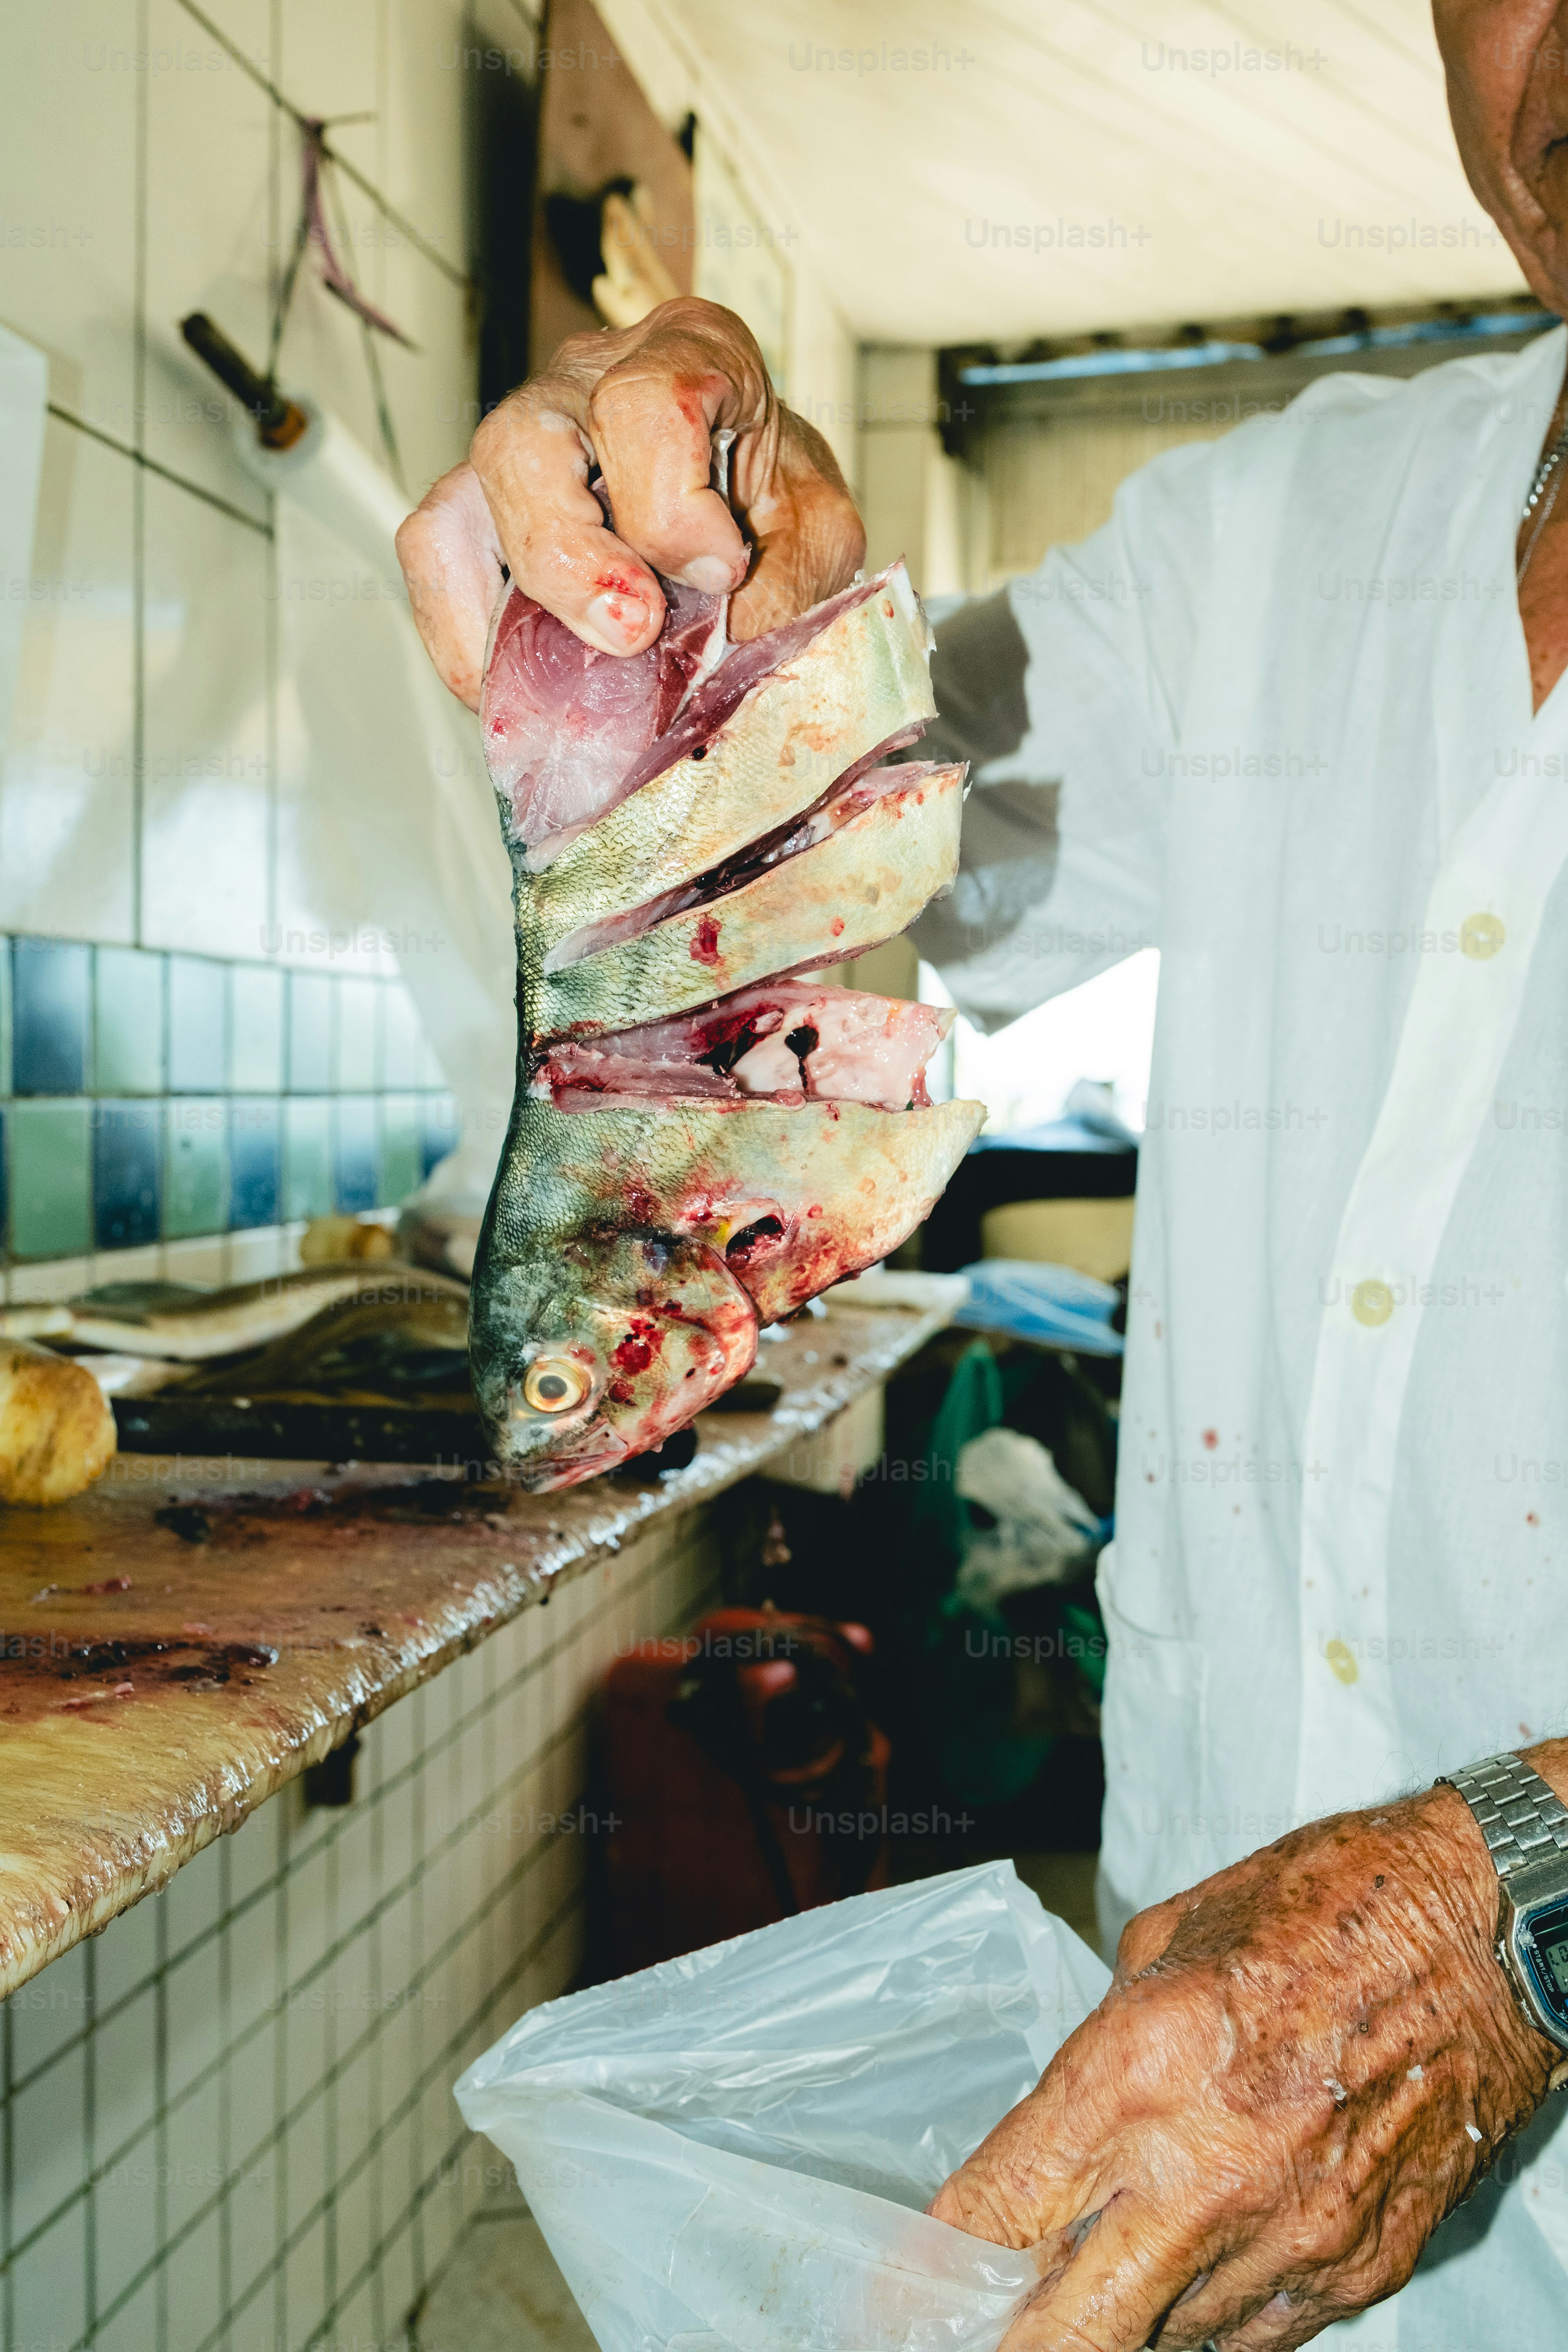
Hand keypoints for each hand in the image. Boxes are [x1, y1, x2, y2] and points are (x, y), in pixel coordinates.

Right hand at [395, 295, 864, 707]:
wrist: (756, 506)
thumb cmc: (778, 505)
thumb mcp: (818, 534)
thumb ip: (786, 581)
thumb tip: (725, 647)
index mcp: (689, 352)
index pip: (648, 405)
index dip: (675, 509)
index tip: (720, 572)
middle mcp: (588, 379)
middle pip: (527, 444)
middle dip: (570, 556)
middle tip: (631, 632)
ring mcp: (522, 437)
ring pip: (466, 500)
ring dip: (515, 605)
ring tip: (570, 676)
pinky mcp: (481, 502)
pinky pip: (436, 552)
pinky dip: (467, 632)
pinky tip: (522, 683)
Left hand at [929, 1788, 1557, 2348]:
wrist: (1483, 1930)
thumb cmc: (1325, 1906)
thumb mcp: (1168, 1942)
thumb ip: (1106, 2049)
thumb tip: (1064, 2125)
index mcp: (1142, 2068)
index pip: (1001, 2209)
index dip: (934, 2267)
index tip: (900, 2292)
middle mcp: (1206, 2174)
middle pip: (1067, 2332)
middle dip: (1005, 2345)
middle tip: (971, 2329)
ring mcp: (1289, 2239)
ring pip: (1162, 2351)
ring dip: (1112, 2330)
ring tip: (1086, 2297)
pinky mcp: (1357, 2269)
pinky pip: (1255, 2334)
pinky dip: (1205, 2320)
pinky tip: (1188, 2278)